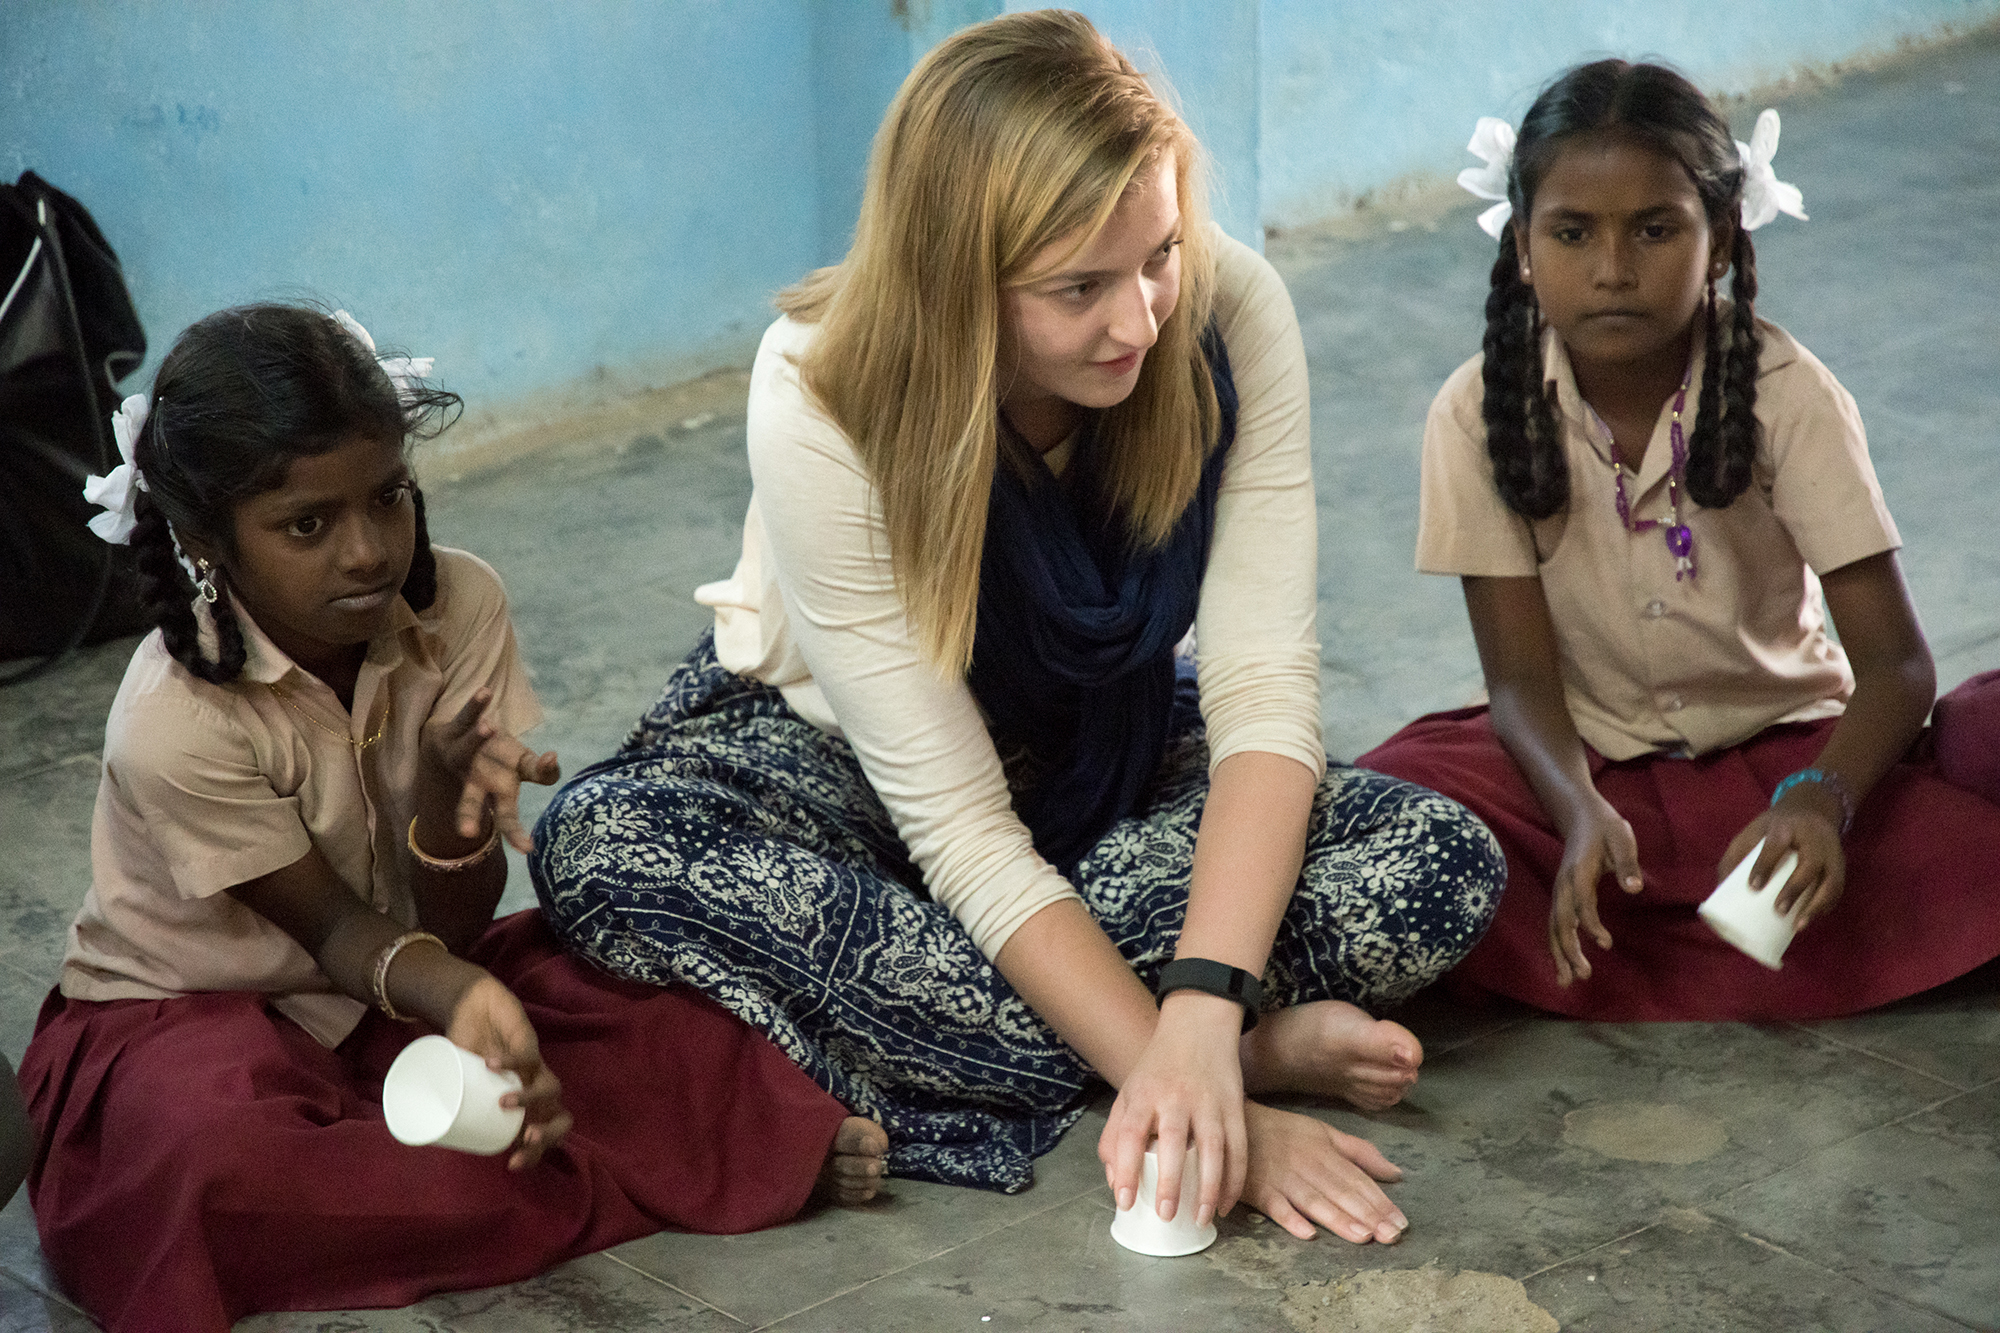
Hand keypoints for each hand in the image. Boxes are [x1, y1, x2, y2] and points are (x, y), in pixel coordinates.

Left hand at [424, 687, 559, 852]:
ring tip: (490, 728)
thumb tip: (552, 759)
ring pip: (466, 748)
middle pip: (473, 797)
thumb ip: (543, 772)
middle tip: (467, 834)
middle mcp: (475, 778)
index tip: (527, 849)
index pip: (506, 815)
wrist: (452, 741)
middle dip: (470, 814)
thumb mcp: (523, 768)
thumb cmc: (495, 761)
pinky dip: (476, 705)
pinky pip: (466, 716)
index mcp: (495, 792)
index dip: (514, 833)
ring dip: (477, 740)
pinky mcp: (455, 730)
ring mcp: (462, 753)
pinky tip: (487, 691)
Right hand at [446, 972, 571, 1169]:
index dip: (536, 1154)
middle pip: (561, 1118)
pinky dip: (511, 1062)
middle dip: (549, 1133)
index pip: (543, 1136)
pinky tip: (489, 1064)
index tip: (511, 1165)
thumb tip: (429, 1136)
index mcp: (525, 1107)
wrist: (470, 1008)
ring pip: (553, 1088)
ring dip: (532, 1099)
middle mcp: (536, 1089)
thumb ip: (455, 1106)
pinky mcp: (529, 1041)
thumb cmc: (468, 1054)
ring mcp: (536, 1066)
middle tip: (525, 1137)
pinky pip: (528, 1056)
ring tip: (503, 1102)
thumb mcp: (461, 1085)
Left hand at [1098, 993, 1247, 1228]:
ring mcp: (1209, 1101)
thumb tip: (1114, 1183)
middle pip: (1173, 1141)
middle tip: (1165, 1214)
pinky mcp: (1235, 1106)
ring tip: (1201, 1218)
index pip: (1130, 1134)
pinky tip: (1226, 1203)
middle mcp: (1176, 1096)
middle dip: (1170, 1181)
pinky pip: (1239, 1148)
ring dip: (1209, 1186)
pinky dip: (1236, 1179)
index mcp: (1143, 1094)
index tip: (1124, 1201)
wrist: (1198, 1028)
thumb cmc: (1158, 1069)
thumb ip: (1115, 1136)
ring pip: (1213, 1147)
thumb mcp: (1128, 1093)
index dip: (1125, 1169)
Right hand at [1240, 1101, 1405, 1243]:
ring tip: (1363, 1237)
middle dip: (1368, 1214)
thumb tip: (1396, 1173)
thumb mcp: (1323, 1132)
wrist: (1234, 1125)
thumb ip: (1360, 1152)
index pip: (1357, 1179)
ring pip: (1314, 1201)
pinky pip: (1276, 1207)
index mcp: (1324, 1151)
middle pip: (1341, 1192)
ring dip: (1338, 1219)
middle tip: (1391, 1236)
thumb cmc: (1282, 1131)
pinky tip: (1307, 1233)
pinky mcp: (1259, 1191)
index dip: (1380, 1201)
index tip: (1401, 1222)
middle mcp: (1307, 1165)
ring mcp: (1282, 1179)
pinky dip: (1290, 1220)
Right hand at [1548, 797, 1642, 985]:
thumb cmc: (1605, 827)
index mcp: (1578, 872)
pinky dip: (1557, 947)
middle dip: (1568, 950)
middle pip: (1560, 922)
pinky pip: (1555, 925)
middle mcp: (1563, 885)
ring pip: (1553, 927)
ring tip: (1567, 981)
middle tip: (1583, 975)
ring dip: (1559, 954)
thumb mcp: (1622, 838)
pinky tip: (1563, 966)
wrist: (1579, 815)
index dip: (1591, 924)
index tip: (1606, 944)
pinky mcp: (1561, 896)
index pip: (1581, 903)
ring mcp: (1559, 891)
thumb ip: (1627, 864)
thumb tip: (1635, 889)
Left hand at [1719, 794, 1846, 928]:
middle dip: (1794, 889)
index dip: (1765, 864)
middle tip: (1778, 910)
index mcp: (1785, 826)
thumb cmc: (1773, 828)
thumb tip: (1720, 890)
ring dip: (1816, 905)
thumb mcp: (1751, 833)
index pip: (1776, 844)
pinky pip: (1837, 889)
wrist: (1810, 810)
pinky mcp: (1840, 865)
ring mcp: (1830, 852)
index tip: (1754, 886)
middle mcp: (1813, 839)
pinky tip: (1809, 920)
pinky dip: (1825, 907)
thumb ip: (1735, 857)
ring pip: (1831, 880)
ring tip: (1798, 925)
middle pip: (1809, 864)